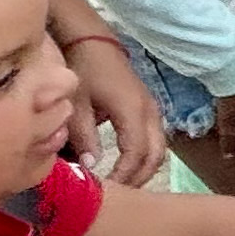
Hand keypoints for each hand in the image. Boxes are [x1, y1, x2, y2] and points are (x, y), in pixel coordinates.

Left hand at [64, 35, 170, 190]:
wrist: (91, 40)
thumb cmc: (82, 69)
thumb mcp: (76, 103)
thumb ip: (83, 136)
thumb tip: (92, 166)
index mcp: (133, 111)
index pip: (136, 155)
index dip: (123, 176)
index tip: (106, 191)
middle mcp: (150, 112)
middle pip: (155, 156)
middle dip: (137, 178)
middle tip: (116, 195)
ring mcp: (152, 109)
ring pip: (158, 149)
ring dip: (142, 169)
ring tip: (120, 183)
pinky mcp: (148, 108)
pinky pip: (154, 140)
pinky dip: (143, 157)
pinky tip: (123, 165)